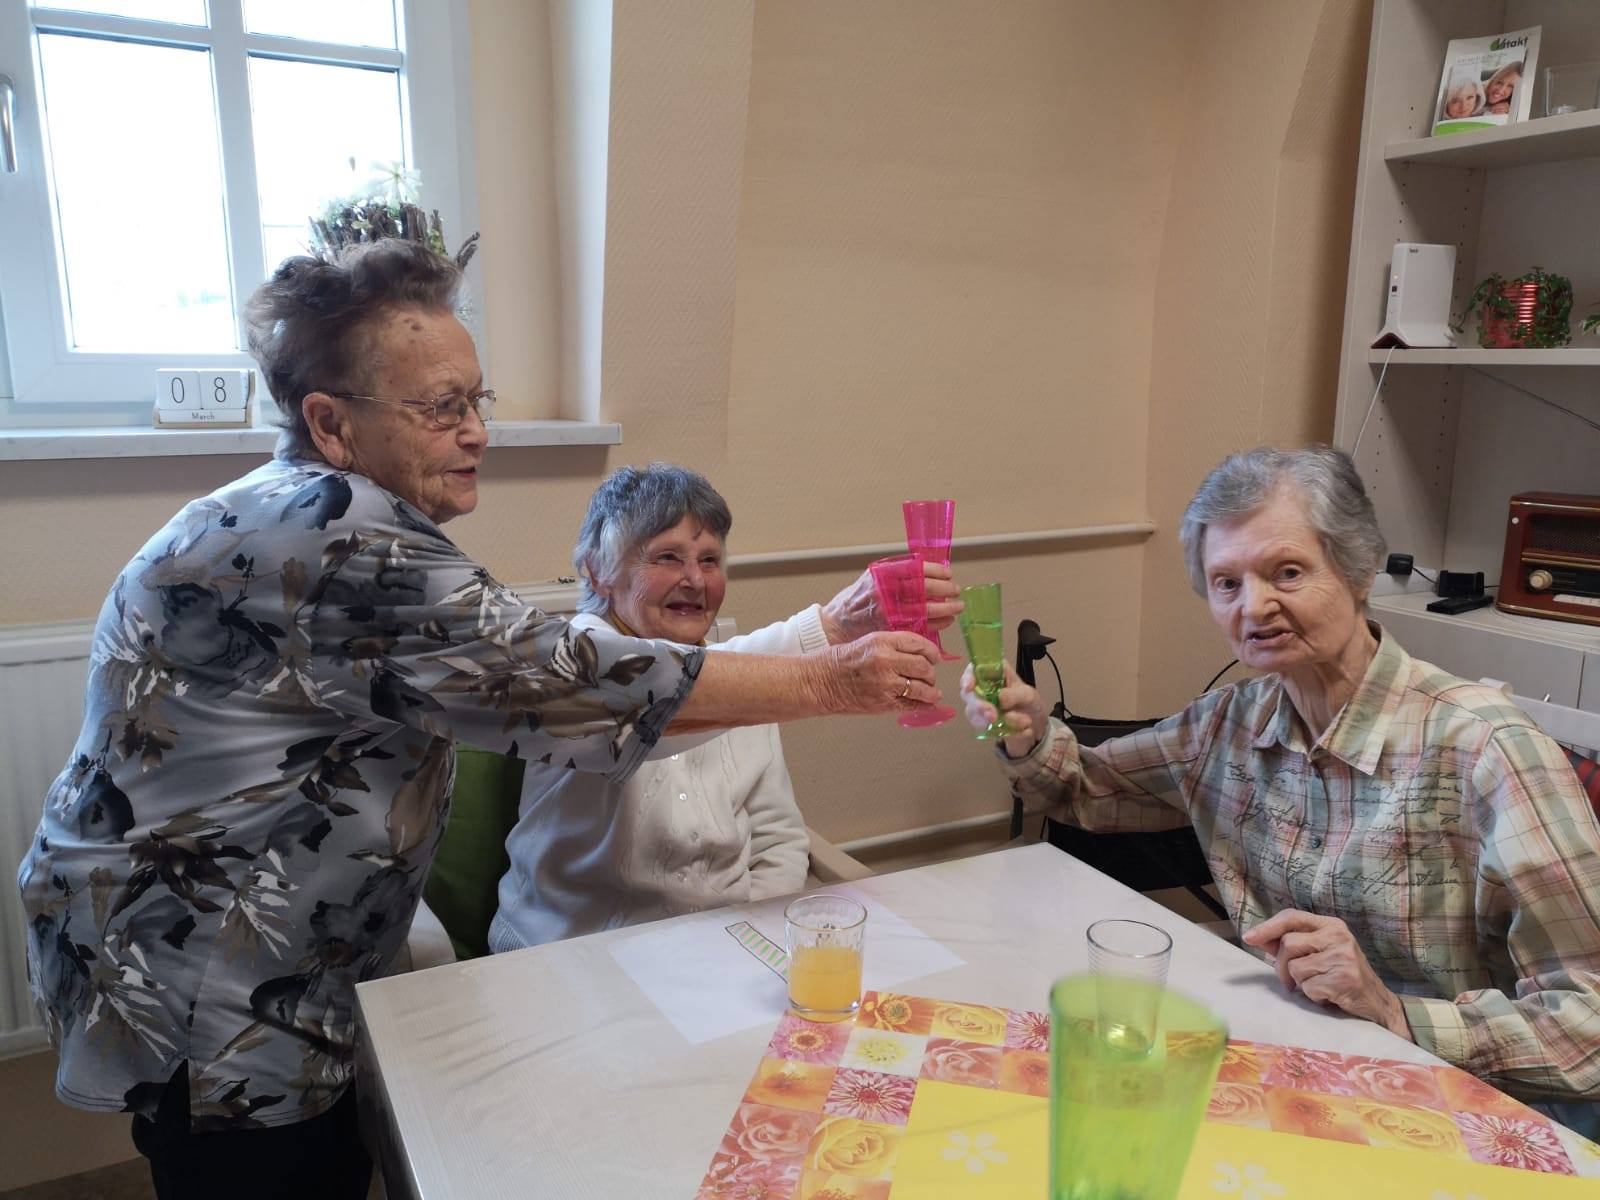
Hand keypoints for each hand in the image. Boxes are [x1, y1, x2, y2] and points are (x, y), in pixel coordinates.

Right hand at [811, 629, 941, 714]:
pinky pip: (912, 705)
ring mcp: (885, 683)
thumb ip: (893, 646)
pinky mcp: (883, 702)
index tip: (934, 657)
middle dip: (931, 672)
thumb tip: (919, 654)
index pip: (919, 643)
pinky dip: (924, 706)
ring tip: (931, 692)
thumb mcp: (868, 642)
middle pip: (924, 666)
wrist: (819, 681)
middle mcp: (886, 661)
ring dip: (930, 690)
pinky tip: (927, 704)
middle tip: (930, 675)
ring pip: (922, 687)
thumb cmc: (840, 661)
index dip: (932, 652)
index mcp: (882, 641)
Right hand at [819, 561, 961, 642]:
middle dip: (945, 590)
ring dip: (945, 609)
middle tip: (956, 591)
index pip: (916, 569)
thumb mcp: (872, 578)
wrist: (836, 624)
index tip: (948, 573)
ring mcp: (888, 613)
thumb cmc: (856, 600)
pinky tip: (945, 621)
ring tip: (956, 608)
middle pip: (924, 589)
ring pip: (925, 610)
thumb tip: (927, 568)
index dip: (936, 571)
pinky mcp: (891, 631)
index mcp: (881, 575)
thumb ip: (896, 573)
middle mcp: (885, 593)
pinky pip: (920, 627)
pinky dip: (936, 624)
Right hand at [959, 660, 1049, 757]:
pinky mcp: (980, 721)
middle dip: (979, 705)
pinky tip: (1013, 729)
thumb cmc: (1029, 701)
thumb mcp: (1028, 695)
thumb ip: (1014, 695)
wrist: (1034, 724)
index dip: (967, 677)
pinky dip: (996, 729)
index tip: (969, 688)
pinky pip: (980, 726)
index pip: (972, 670)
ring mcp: (978, 705)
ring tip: (1020, 722)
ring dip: (992, 720)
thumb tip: (999, 698)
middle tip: (993, 716)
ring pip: (972, 712)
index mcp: (992, 672)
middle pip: (968, 694)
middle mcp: (981, 687)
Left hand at [1242, 910, 1410, 1039]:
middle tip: (1291, 980)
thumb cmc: (1341, 976)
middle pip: (1288, 944)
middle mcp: (1339, 936)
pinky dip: (1312, 996)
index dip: (1267, 927)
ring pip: (1296, 968)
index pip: (1291, 917)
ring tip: (1318, 985)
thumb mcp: (1319, 953)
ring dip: (1299, 983)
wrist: (1377, 1003)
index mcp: (1331, 925)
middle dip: (1281, 966)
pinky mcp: (1344, 979)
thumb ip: (1290, 944)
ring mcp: (1343, 957)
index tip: (1249, 938)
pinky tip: (1328, 996)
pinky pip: (1309, 987)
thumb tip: (1257, 937)